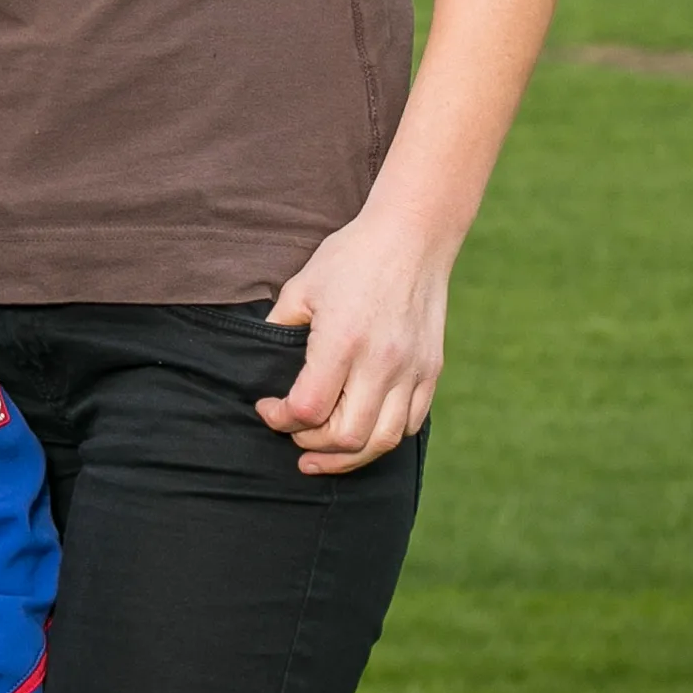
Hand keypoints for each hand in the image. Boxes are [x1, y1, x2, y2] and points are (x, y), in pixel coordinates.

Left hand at [260, 199, 449, 475]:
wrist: (412, 236)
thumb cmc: (351, 258)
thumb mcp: (301, 288)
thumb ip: (279, 329)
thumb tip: (261, 365)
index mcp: (342, 343)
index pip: (308, 410)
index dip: (280, 419)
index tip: (267, 408)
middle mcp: (382, 363)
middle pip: (347, 437)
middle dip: (312, 446)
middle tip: (292, 438)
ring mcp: (412, 371)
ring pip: (383, 441)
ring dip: (349, 456)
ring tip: (323, 455)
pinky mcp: (431, 370)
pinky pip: (411, 424)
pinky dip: (383, 437)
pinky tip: (361, 433)